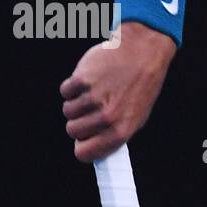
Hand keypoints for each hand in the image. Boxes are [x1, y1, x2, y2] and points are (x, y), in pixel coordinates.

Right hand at [60, 21, 175, 162]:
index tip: (83, 140)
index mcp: (121, 130)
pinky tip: (90, 80)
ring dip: (76, 103)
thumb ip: (113, 134)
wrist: (142, 53)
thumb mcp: (136, 117)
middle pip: (72, 131)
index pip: (84, 153)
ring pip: (67, 111)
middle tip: (91, 110)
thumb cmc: (139, 87)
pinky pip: (65, 92)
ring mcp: (93, 97)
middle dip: (78, 122)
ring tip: (94, 92)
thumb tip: (90, 147)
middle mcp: (107, 117)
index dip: (82, 146)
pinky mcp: (82, 79)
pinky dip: (73, 87)